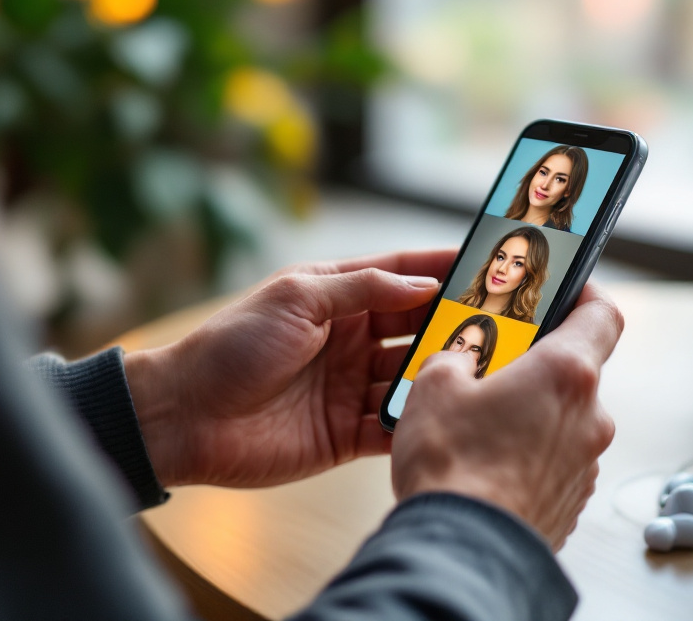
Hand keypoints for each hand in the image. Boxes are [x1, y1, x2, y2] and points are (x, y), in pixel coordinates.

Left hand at [124, 250, 456, 487]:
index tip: (488, 259)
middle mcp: (347, 340)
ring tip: (487, 371)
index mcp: (333, 298)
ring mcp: (348, 387)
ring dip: (443, 374)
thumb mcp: (296, 298)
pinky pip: (393, 426)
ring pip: (411, 378)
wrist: (186, 417)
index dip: (440, 266)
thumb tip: (422, 281)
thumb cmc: (232, 345)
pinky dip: (418, 421)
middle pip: (415, 327)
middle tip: (506, 322)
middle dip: (455, 323)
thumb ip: (361, 288)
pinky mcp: (345, 433)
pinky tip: (448, 416)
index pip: (399, 275)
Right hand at [390, 282, 621, 550]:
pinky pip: (553, 462)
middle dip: (533, 366)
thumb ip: (453, 357)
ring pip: (561, 420)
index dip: (586, 294)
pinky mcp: (571, 500)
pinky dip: (526, 456)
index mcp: (565, 373)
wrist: (464, 549)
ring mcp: (585, 463)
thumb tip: (458, 360)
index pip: (603, 314)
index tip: (567, 288)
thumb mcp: (433, 387)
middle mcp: (589, 416)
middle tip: (489, 367)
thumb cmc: (454, 467)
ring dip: (528, 415)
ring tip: (477, 425)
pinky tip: (486, 465)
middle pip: (574, 372)